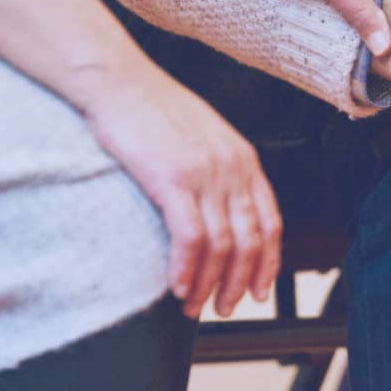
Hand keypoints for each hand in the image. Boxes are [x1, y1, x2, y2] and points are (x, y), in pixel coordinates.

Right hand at [74, 60, 281, 318]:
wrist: (120, 82)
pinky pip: (190, 237)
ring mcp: (206, 174)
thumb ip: (220, 170)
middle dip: (239, 282)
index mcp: (245, 159)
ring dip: (209, 284)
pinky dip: (186, 269)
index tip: (258, 290)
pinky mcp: (173, 179)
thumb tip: (221, 210)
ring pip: (222, 245)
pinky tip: (177, 287)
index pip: (271, 222)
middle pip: (250, 240)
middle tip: (224, 308)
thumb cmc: (154, 110)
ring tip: (194, 306)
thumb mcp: (204, 137)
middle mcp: (233, 168)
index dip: (268, 262)